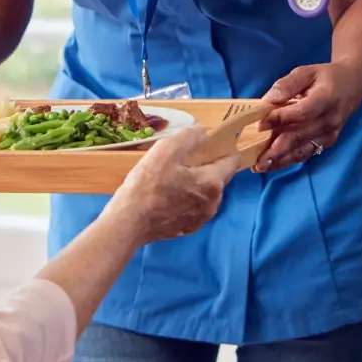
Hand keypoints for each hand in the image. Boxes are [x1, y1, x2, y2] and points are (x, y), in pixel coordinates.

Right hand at [106, 126, 239, 244]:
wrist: (129, 221)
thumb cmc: (147, 184)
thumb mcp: (165, 150)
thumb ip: (188, 137)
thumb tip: (203, 131)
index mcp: (212, 182)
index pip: (231, 162)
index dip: (222, 150)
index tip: (207, 145)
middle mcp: (213, 203)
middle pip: (218, 179)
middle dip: (206, 168)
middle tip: (183, 160)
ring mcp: (200, 219)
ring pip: (205, 195)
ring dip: (195, 185)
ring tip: (172, 179)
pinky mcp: (187, 229)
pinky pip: (193, 209)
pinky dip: (186, 201)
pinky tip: (167, 197)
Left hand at [254, 63, 361, 172]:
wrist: (352, 84)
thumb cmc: (325, 77)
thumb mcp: (306, 72)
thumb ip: (287, 84)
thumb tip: (268, 99)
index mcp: (326, 99)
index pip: (301, 113)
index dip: (280, 120)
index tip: (260, 126)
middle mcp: (330, 120)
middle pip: (300, 136)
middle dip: (277, 150)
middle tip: (256, 160)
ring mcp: (330, 133)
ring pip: (303, 149)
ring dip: (281, 160)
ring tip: (260, 166)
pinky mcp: (328, 141)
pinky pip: (307, 152)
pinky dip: (289, 159)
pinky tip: (273, 164)